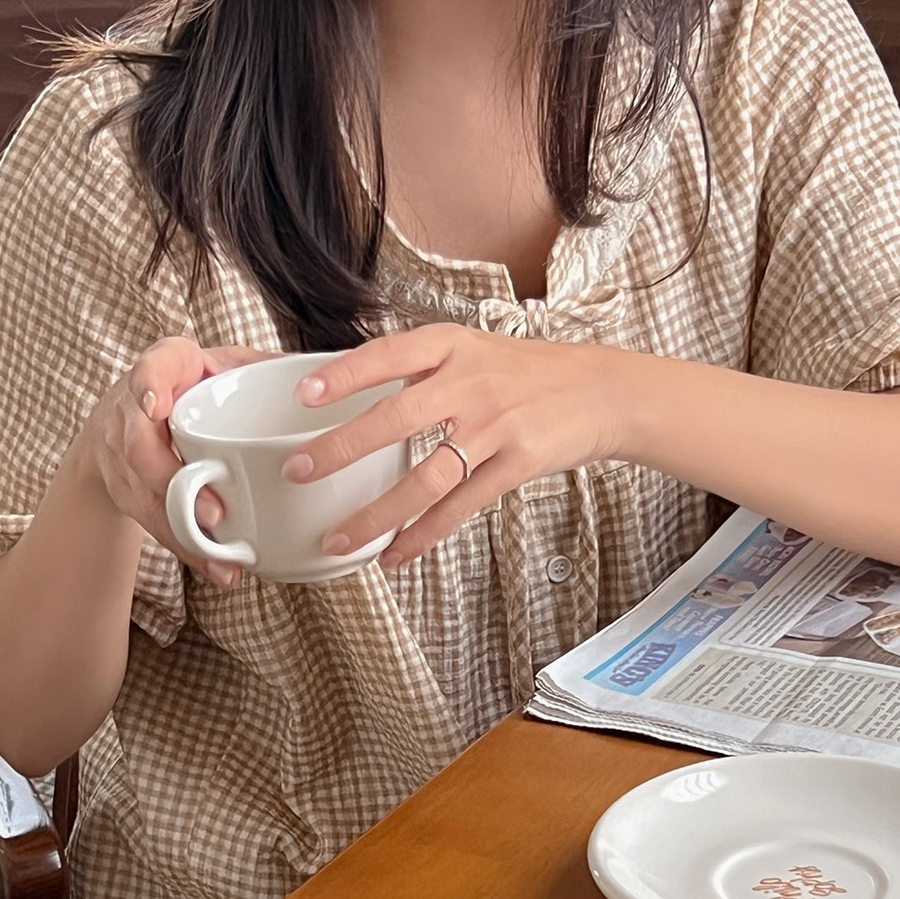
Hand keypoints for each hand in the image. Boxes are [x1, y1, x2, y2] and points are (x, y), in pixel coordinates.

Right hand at [80, 335, 259, 579]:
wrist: (122, 418)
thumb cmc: (186, 386)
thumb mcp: (218, 364)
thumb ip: (258, 367)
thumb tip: (324, 374)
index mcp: (162, 369)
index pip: (149, 369)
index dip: (149, 386)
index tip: (157, 405)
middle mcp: (132, 413)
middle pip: (140, 448)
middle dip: (174, 482)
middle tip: (215, 513)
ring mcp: (122, 457)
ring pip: (146, 497)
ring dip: (184, 531)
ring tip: (224, 558)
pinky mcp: (127, 493)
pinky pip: (155, 524)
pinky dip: (188, 549)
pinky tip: (219, 568)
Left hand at [284, 323, 622, 565]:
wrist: (599, 389)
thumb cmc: (525, 372)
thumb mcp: (472, 350)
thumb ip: (418, 368)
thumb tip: (349, 388)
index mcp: (452, 346)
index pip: (388, 355)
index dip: (344, 375)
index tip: (303, 395)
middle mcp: (472, 382)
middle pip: (397, 418)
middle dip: (342, 448)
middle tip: (299, 471)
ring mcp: (496, 425)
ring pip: (425, 477)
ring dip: (377, 514)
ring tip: (340, 539)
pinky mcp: (518, 463)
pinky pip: (460, 507)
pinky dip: (423, 534)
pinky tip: (395, 552)